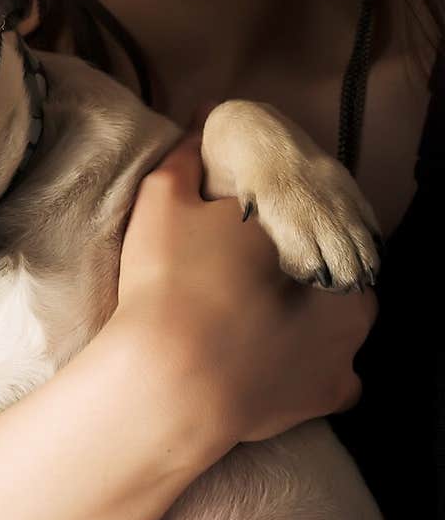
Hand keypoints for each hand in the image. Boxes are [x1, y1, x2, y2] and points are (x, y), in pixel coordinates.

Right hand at [110, 134, 376, 444]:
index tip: (245, 234)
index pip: (310, 221)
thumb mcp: (167, 198)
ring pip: (337, 327)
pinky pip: (330, 380)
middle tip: (248, 278)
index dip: (278, 225)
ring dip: (308, 324)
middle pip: (328, 273)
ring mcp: (345, 353)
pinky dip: (307, 373)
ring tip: (258, 324)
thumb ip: (188, 156)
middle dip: (298, 273)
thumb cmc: (173, 283)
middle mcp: (351, 294)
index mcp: (318, 238)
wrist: (168, 385)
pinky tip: (273, 367)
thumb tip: (201, 119)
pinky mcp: (325, 399)